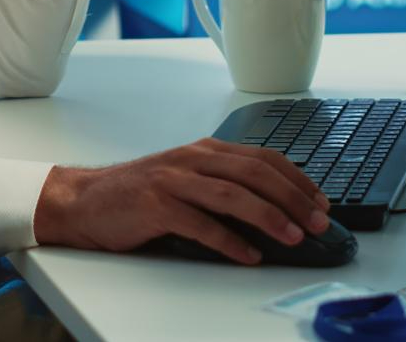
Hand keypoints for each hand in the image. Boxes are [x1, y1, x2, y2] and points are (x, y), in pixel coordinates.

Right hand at [33, 139, 331, 264]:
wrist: (84, 201)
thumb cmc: (139, 194)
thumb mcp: (186, 178)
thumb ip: (223, 185)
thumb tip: (275, 210)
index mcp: (205, 150)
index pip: (263, 157)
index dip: (297, 179)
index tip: (320, 201)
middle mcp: (192, 159)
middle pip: (255, 173)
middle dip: (293, 197)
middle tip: (317, 222)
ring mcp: (173, 180)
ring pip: (233, 194)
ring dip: (269, 217)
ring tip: (293, 237)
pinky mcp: (156, 205)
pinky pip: (200, 224)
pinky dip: (229, 241)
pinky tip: (248, 255)